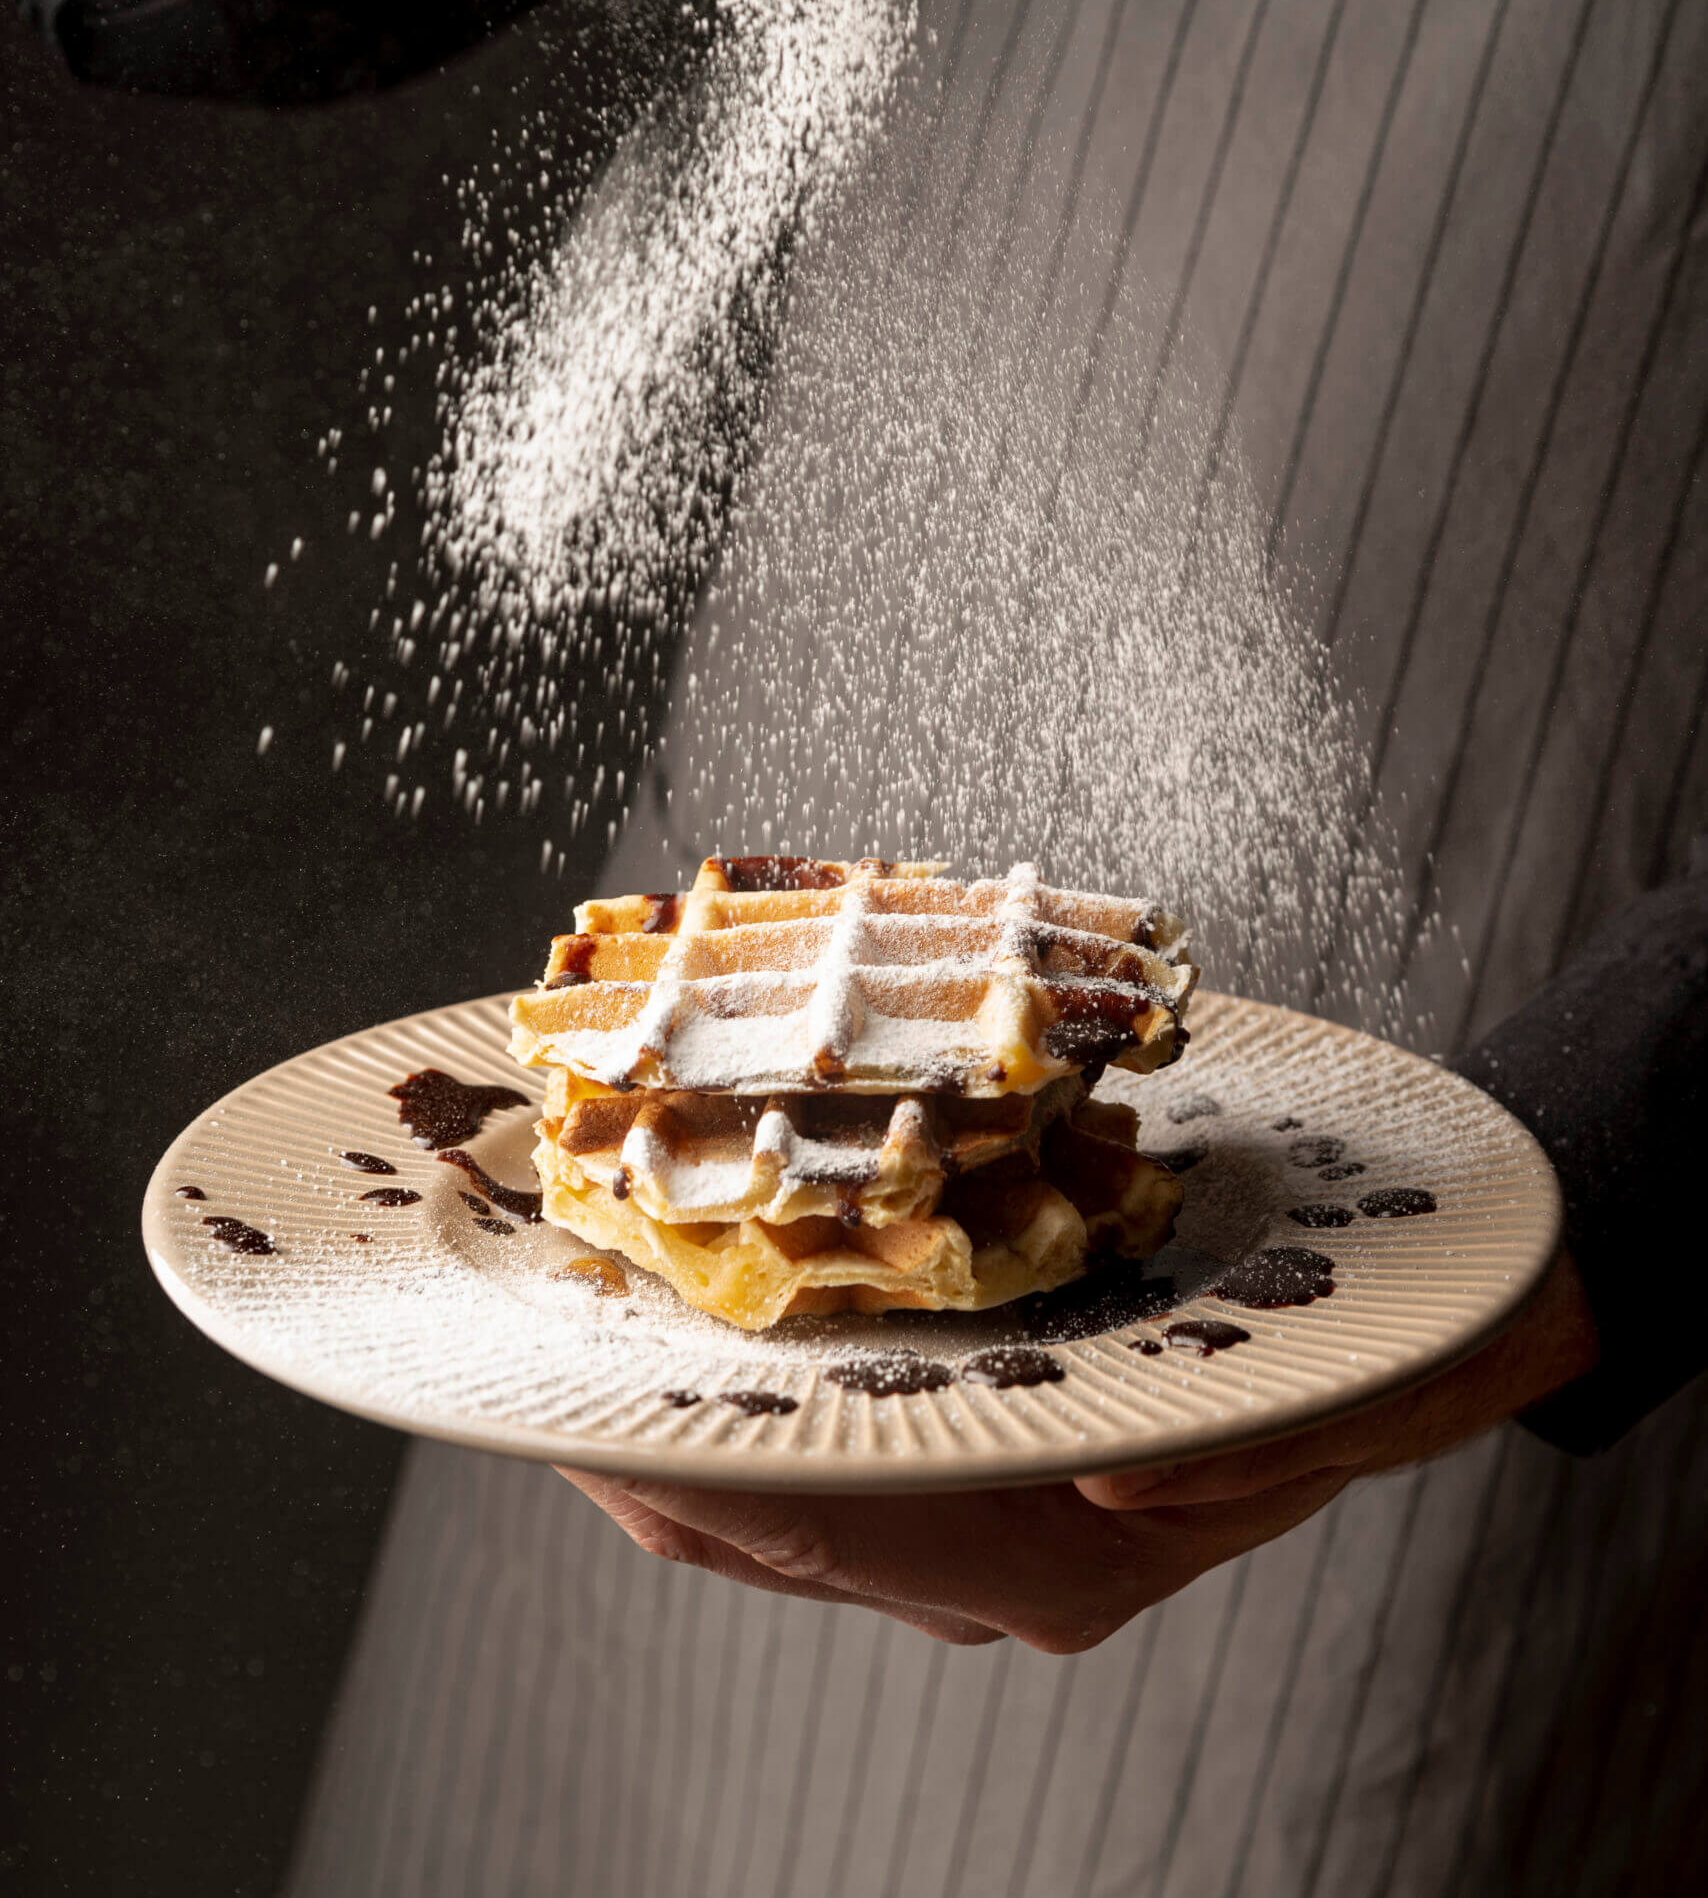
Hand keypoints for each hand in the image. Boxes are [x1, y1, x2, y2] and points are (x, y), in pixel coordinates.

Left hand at [558, 1250, 1597, 1652]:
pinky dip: (726, 1415)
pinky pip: (808, 1476)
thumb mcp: (1333, 1387)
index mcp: (1071, 1552)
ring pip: (768, 1515)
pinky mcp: (974, 1476)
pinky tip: (679, 1340)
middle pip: (765, 1532)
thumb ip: (1235, 1454)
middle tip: (524, 1347)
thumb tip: (1117, 1482)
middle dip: (633, 1450)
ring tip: (567, 1337)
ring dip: (661, 1432)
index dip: (695, 1471)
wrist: (1432, 1336)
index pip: (836, 1528)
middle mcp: (1006, 1559)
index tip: (580, 1402)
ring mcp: (978, 1533)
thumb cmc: (1373, 1347)